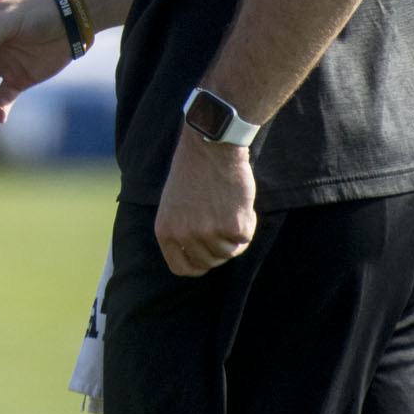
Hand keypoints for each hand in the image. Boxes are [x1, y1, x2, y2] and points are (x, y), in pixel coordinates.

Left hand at [154, 132, 256, 277]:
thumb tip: (198, 256)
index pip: (181, 267)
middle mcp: (184, 235)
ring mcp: (208, 233)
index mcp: (165, 231)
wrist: (211, 146)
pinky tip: (240, 202)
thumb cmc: (194, 170)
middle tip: (224, 223)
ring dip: (234, 235)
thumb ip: (182, 230)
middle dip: (220, 248)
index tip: (208, 255)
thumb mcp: (174, 203)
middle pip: (209, 262)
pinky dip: (248, 223)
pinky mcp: (232, 226)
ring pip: (229, 252)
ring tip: (230, 207)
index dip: (198, 264)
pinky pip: (245, 239)